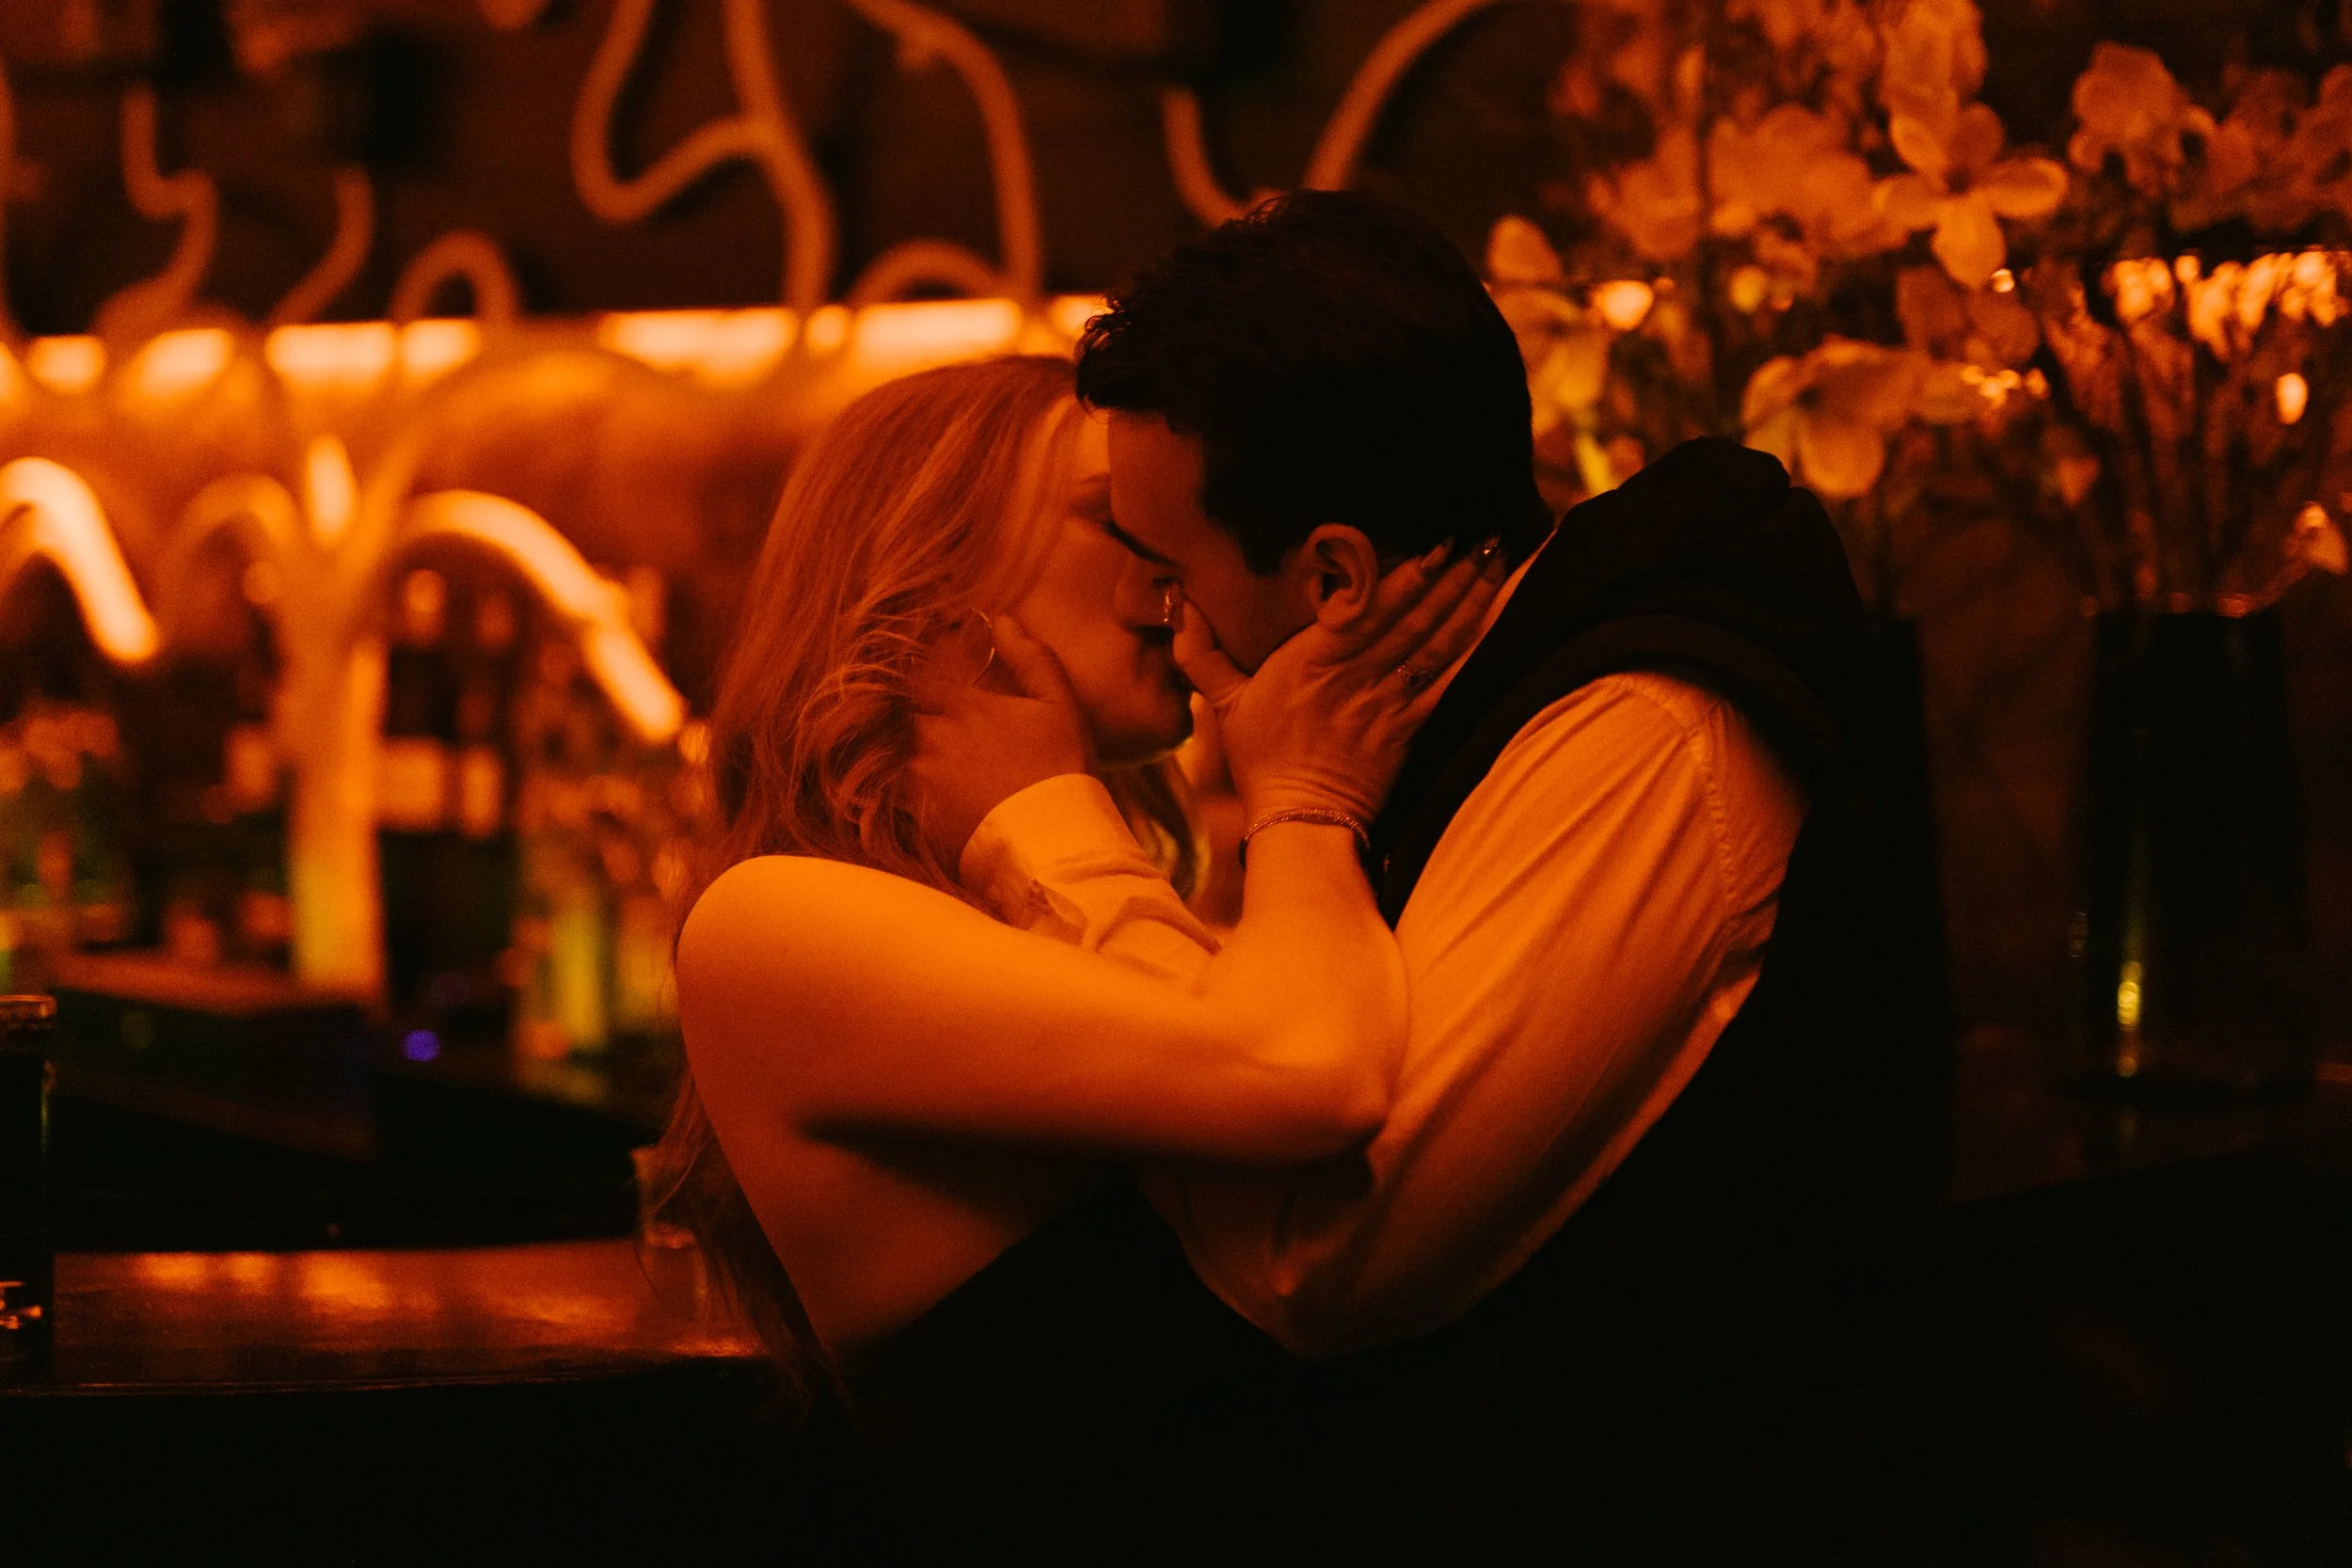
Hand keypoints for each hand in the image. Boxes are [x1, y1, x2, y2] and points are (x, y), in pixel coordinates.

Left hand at [910, 614, 1091, 869]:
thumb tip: (1003, 619)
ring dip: (901, 748)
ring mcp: (917, 780)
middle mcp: (931, 737)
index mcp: (962, 705)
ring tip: (924, 756)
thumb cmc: (1062, 770)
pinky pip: (891, 792)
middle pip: (896, 712)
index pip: (915, 671)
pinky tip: (919, 792)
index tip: (920, 670)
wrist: (1054, 844)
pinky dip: (898, 787)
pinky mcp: (913, 818)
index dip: (914, 668)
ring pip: (891, 751)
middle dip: (903, 710)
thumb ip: (1030, 657)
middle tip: (917, 716)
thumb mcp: (1059, 705)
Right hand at [1177, 542, 1506, 826]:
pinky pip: (1448, 685)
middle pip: (1411, 618)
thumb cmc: (1261, 761)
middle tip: (1486, 536)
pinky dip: (1475, 653)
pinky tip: (1498, 622)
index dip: (1404, 576)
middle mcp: (1353, 676)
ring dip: (1470, 602)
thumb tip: (1178, 608)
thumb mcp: (1224, 704)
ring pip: (1435, 644)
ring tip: (1498, 563)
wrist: (1298, 820)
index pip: (1364, 609)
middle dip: (1452, 575)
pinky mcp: (1408, 731)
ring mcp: (1385, 703)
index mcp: (1309, 661)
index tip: (1435, 543)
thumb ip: (1202, 654)